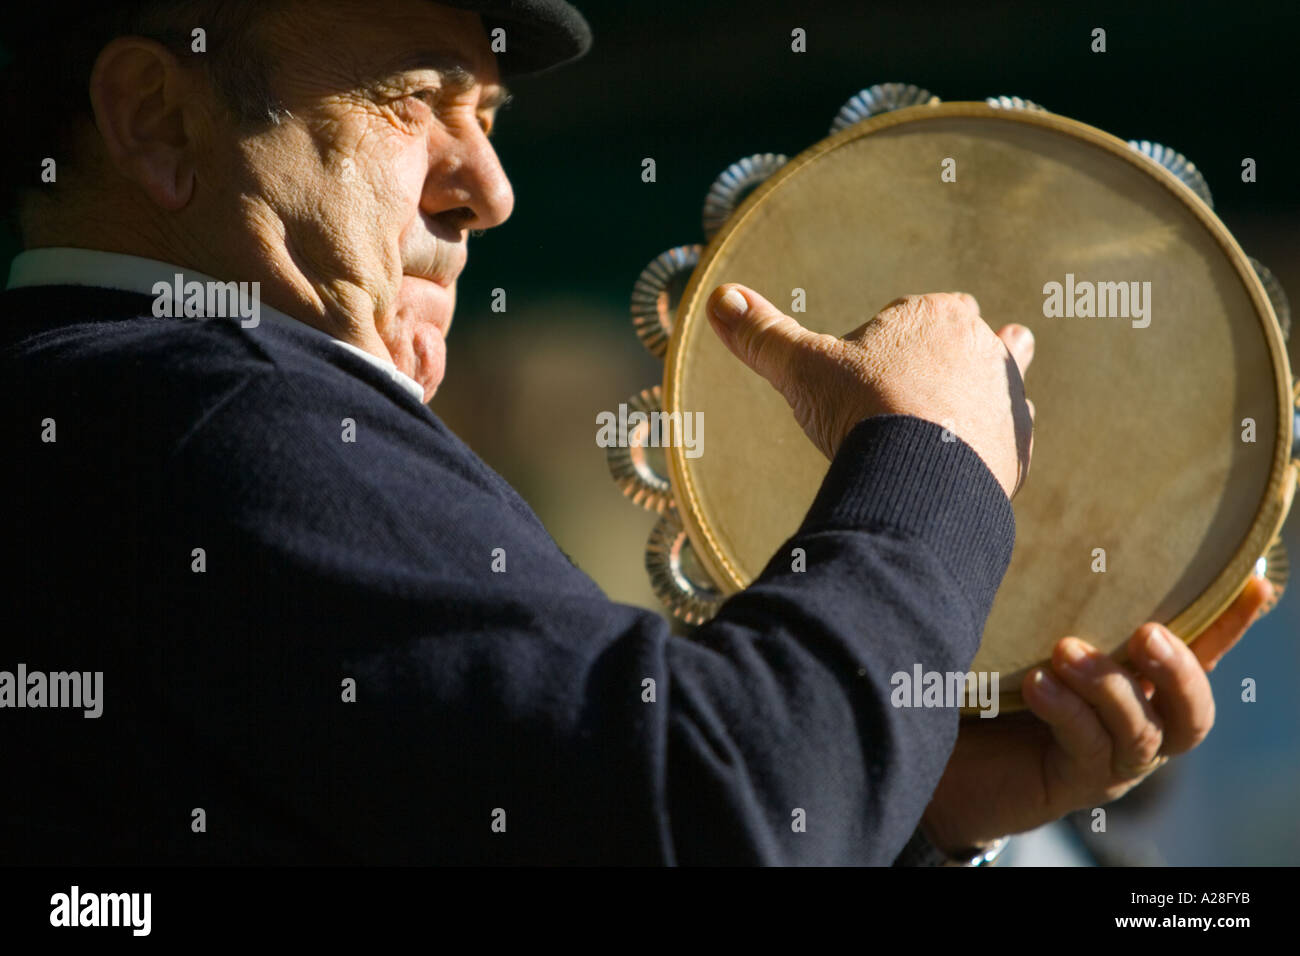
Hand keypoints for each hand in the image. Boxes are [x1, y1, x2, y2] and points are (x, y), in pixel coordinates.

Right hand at [705, 284, 1033, 497]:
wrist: (921, 474)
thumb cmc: (862, 409)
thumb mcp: (802, 368)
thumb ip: (763, 335)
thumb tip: (719, 298)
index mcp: (934, 314)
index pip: (919, 313)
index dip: (896, 338)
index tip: (874, 368)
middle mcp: (981, 345)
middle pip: (967, 339)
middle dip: (947, 357)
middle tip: (919, 385)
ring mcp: (1004, 394)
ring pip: (999, 383)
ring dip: (982, 395)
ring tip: (966, 409)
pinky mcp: (1017, 443)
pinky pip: (1009, 436)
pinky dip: (993, 444)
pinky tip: (975, 458)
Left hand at [919, 575, 1276, 852]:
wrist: (935, 755)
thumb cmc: (983, 680)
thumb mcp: (1019, 632)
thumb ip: (1045, 593)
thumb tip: (1034, 510)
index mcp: (1137, 682)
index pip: (1197, 651)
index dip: (1231, 623)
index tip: (1257, 583)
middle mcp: (1138, 722)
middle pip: (1192, 707)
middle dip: (1179, 668)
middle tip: (1148, 633)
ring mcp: (1112, 759)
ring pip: (1143, 728)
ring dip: (1110, 686)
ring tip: (1066, 651)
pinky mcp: (1076, 783)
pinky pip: (1090, 746)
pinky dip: (1068, 711)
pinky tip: (1040, 684)